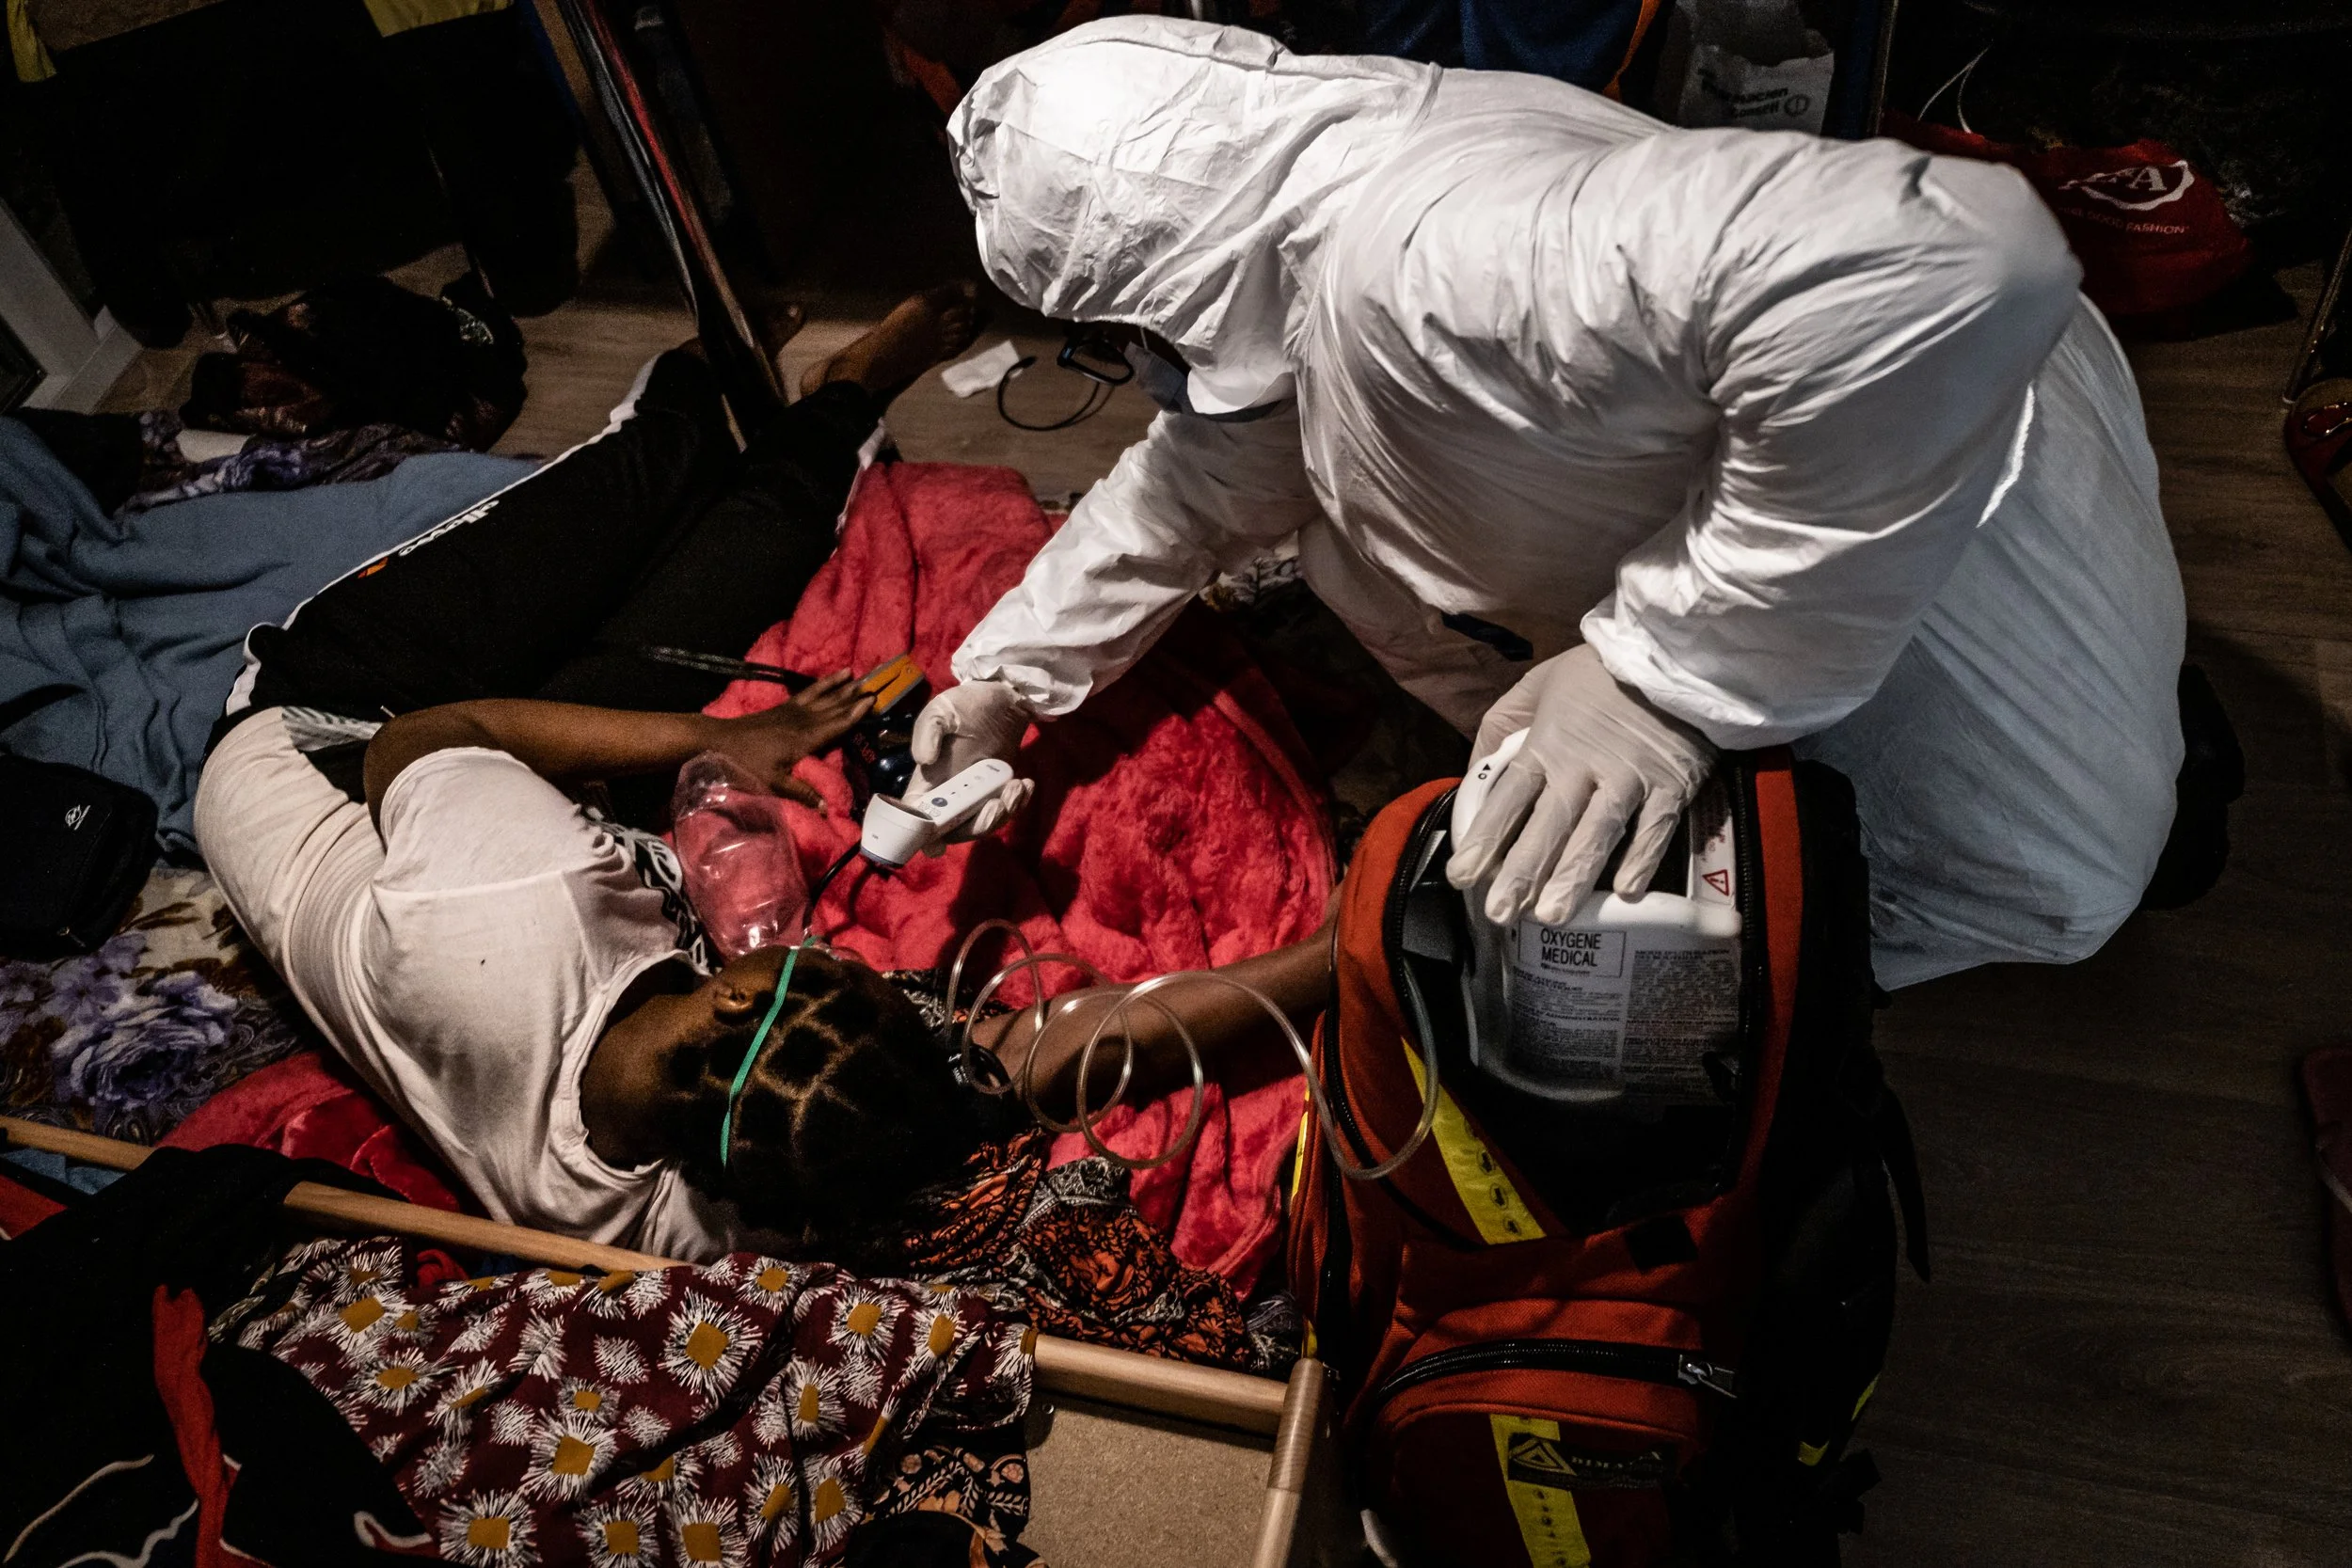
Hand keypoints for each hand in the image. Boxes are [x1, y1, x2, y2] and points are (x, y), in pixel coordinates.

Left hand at [705, 670, 871, 805]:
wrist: (719, 741)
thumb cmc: (746, 764)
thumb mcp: (772, 783)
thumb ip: (800, 792)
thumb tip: (826, 807)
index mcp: (803, 740)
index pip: (835, 725)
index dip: (854, 714)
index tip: (871, 701)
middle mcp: (801, 721)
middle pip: (832, 707)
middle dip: (852, 696)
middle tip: (873, 686)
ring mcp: (792, 712)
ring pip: (822, 697)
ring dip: (839, 687)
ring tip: (855, 675)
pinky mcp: (783, 707)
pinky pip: (807, 693)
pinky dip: (820, 685)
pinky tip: (828, 681)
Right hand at [908, 678, 1035, 839]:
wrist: (1001, 697)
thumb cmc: (964, 704)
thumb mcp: (941, 710)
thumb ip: (927, 731)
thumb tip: (922, 760)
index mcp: (928, 782)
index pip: (918, 818)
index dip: (923, 836)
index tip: (937, 843)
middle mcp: (950, 795)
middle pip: (957, 830)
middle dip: (979, 825)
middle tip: (997, 804)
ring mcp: (975, 796)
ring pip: (986, 823)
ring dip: (1004, 813)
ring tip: (1017, 786)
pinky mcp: (998, 790)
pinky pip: (1007, 809)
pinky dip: (1019, 803)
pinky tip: (1025, 783)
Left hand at [1445, 644, 1715, 925]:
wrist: (1673, 649)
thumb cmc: (1600, 670)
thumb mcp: (1537, 684)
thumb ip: (1501, 728)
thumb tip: (1475, 774)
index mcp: (1547, 743)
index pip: (1508, 799)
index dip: (1484, 839)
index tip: (1462, 876)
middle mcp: (1584, 765)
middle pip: (1547, 825)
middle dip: (1521, 872)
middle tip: (1500, 913)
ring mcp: (1630, 776)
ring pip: (1597, 833)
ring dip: (1573, 876)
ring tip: (1551, 915)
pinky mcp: (1671, 783)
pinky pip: (1655, 827)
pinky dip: (1642, 858)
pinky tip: (1626, 892)